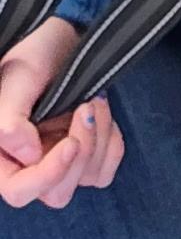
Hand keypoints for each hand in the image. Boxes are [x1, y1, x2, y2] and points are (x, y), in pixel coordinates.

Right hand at [0, 16, 123, 209]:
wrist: (64, 44)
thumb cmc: (34, 58)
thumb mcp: (16, 80)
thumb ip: (10, 121)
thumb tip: (27, 155)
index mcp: (1, 154)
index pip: (19, 190)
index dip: (46, 176)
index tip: (70, 144)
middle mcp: (27, 166)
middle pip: (58, 194)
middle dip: (81, 152)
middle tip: (86, 107)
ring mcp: (58, 166)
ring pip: (87, 180)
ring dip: (100, 139)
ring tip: (93, 101)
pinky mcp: (84, 161)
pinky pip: (105, 172)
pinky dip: (111, 144)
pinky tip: (101, 116)